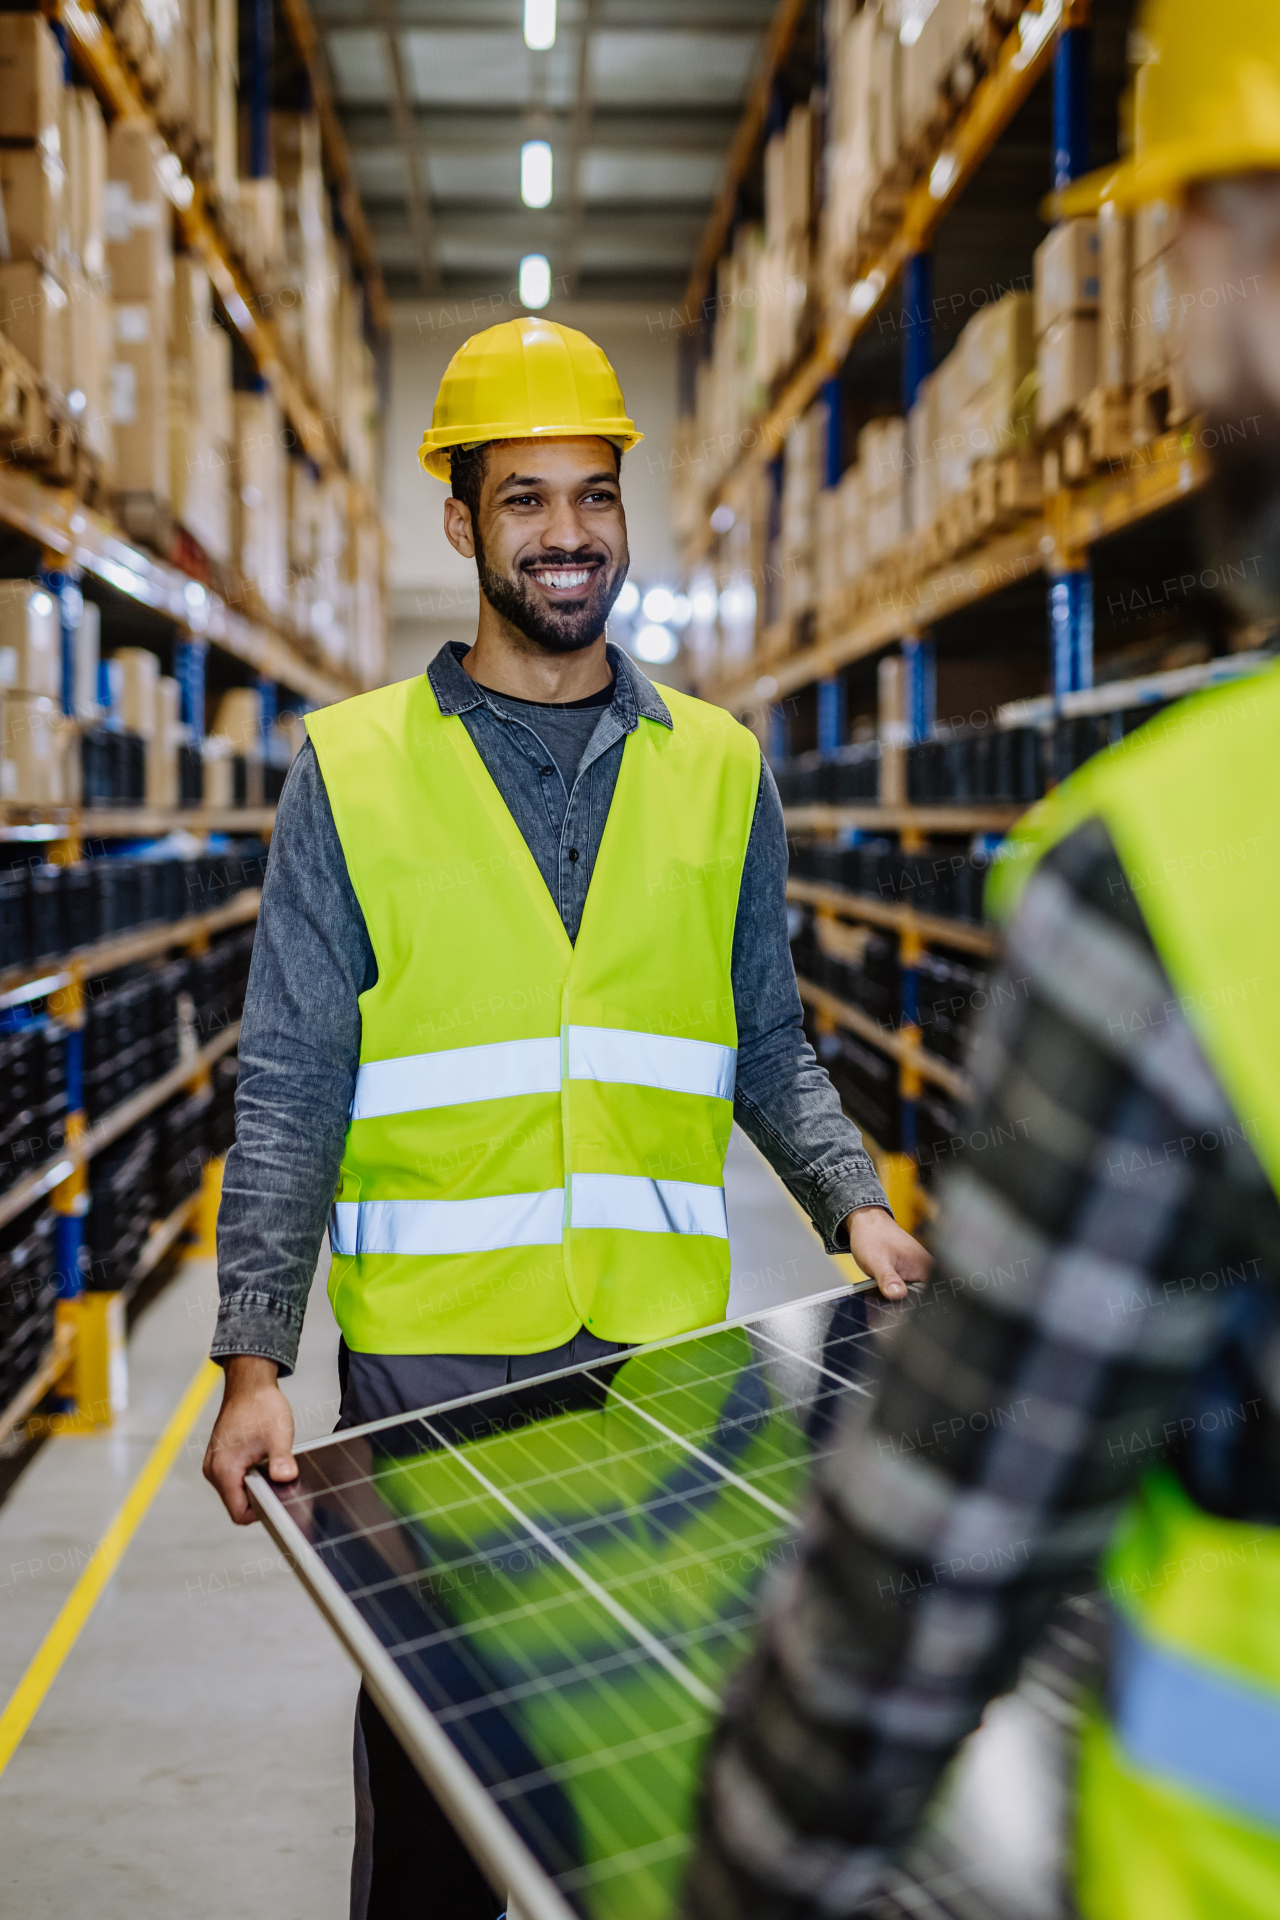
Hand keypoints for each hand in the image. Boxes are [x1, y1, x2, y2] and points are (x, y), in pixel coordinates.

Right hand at [203, 1354, 297, 1525]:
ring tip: (269, 1463)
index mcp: (224, 1469)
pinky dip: (249, 1474)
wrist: (249, 1383)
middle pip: (237, 1504)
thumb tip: (286, 1479)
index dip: (260, 1512)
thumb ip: (281, 1460)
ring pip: (236, 1491)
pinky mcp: (219, 1457)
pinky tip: (262, 1458)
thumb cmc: (261, 1405)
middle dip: (259, 1496)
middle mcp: (213, 1470)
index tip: (277, 1496)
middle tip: (277, 1476)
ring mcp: (214, 1463)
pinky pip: (233, 1478)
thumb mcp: (278, 1435)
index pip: (238, 1513)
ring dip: (254, 1484)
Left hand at [843, 1206, 931, 1301]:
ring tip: (884, 1284)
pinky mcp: (909, 1269)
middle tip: (885, 1292)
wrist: (865, 1221)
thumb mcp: (877, 1261)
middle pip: (920, 1298)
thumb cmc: (872, 1235)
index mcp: (925, 1265)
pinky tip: (884, 1282)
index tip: (898, 1304)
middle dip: (903, 1302)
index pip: (929, 1297)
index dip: (913, 1306)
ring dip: (897, 1295)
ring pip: (910, 1293)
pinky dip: (893, 1288)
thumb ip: (888, 1279)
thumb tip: (897, 1294)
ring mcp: (918, 1268)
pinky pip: (904, 1286)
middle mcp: (926, 1267)